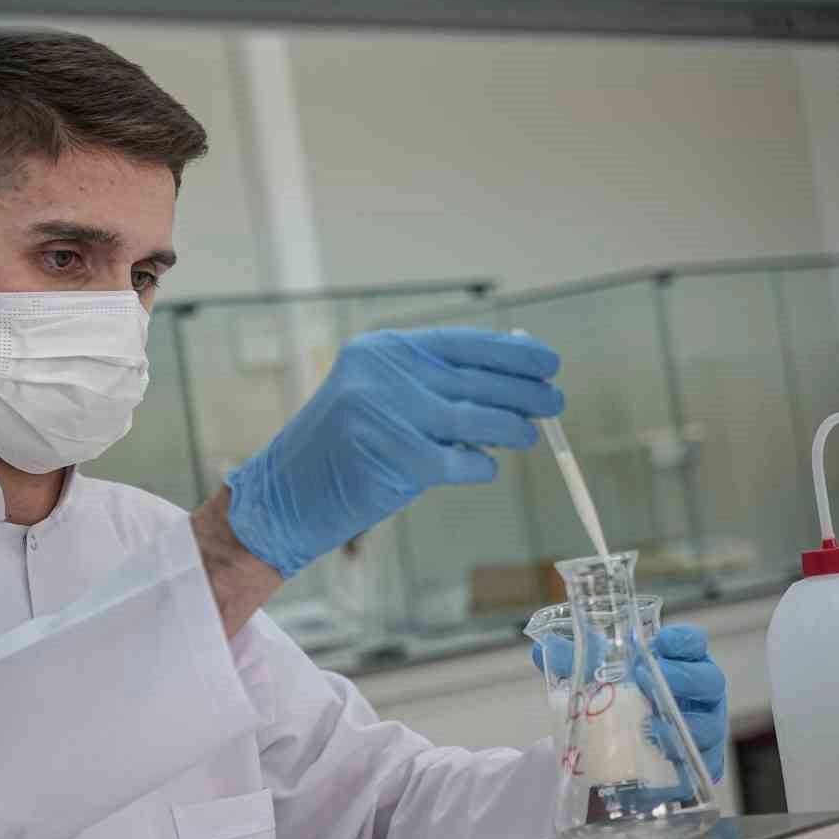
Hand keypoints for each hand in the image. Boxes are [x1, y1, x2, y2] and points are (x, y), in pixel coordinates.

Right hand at [224, 328, 563, 577]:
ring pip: (479, 419)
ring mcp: (392, 415)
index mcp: (383, 349)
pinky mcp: (400, 459)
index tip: (547, 362)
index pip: (464, 342)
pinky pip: (463, 461)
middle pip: (478, 379)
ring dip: (514, 428)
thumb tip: (509, 376)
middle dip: (526, 391)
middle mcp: (386, 374)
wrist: (283, 495)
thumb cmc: (338, 449)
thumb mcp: (376, 396)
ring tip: (530, 435)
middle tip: (555, 401)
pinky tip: (484, 467)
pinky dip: (481, 466)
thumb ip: (431, 382)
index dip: (513, 352)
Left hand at [531, 624, 727, 782]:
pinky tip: (657, 754)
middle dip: (682, 677)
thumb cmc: (620, 703)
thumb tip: (543, 646)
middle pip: (709, 680)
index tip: (661, 640)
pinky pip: (701, 762)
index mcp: (680, 663)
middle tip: (645, 678)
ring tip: (648, 722)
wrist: (624, 752)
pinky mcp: (699, 764)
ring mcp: (704, 729)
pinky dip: (681, 758)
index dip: (684, 640)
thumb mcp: (596, 678)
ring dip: (678, 721)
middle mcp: (699, 695)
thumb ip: (574, 660)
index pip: (693, 643)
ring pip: (707, 724)